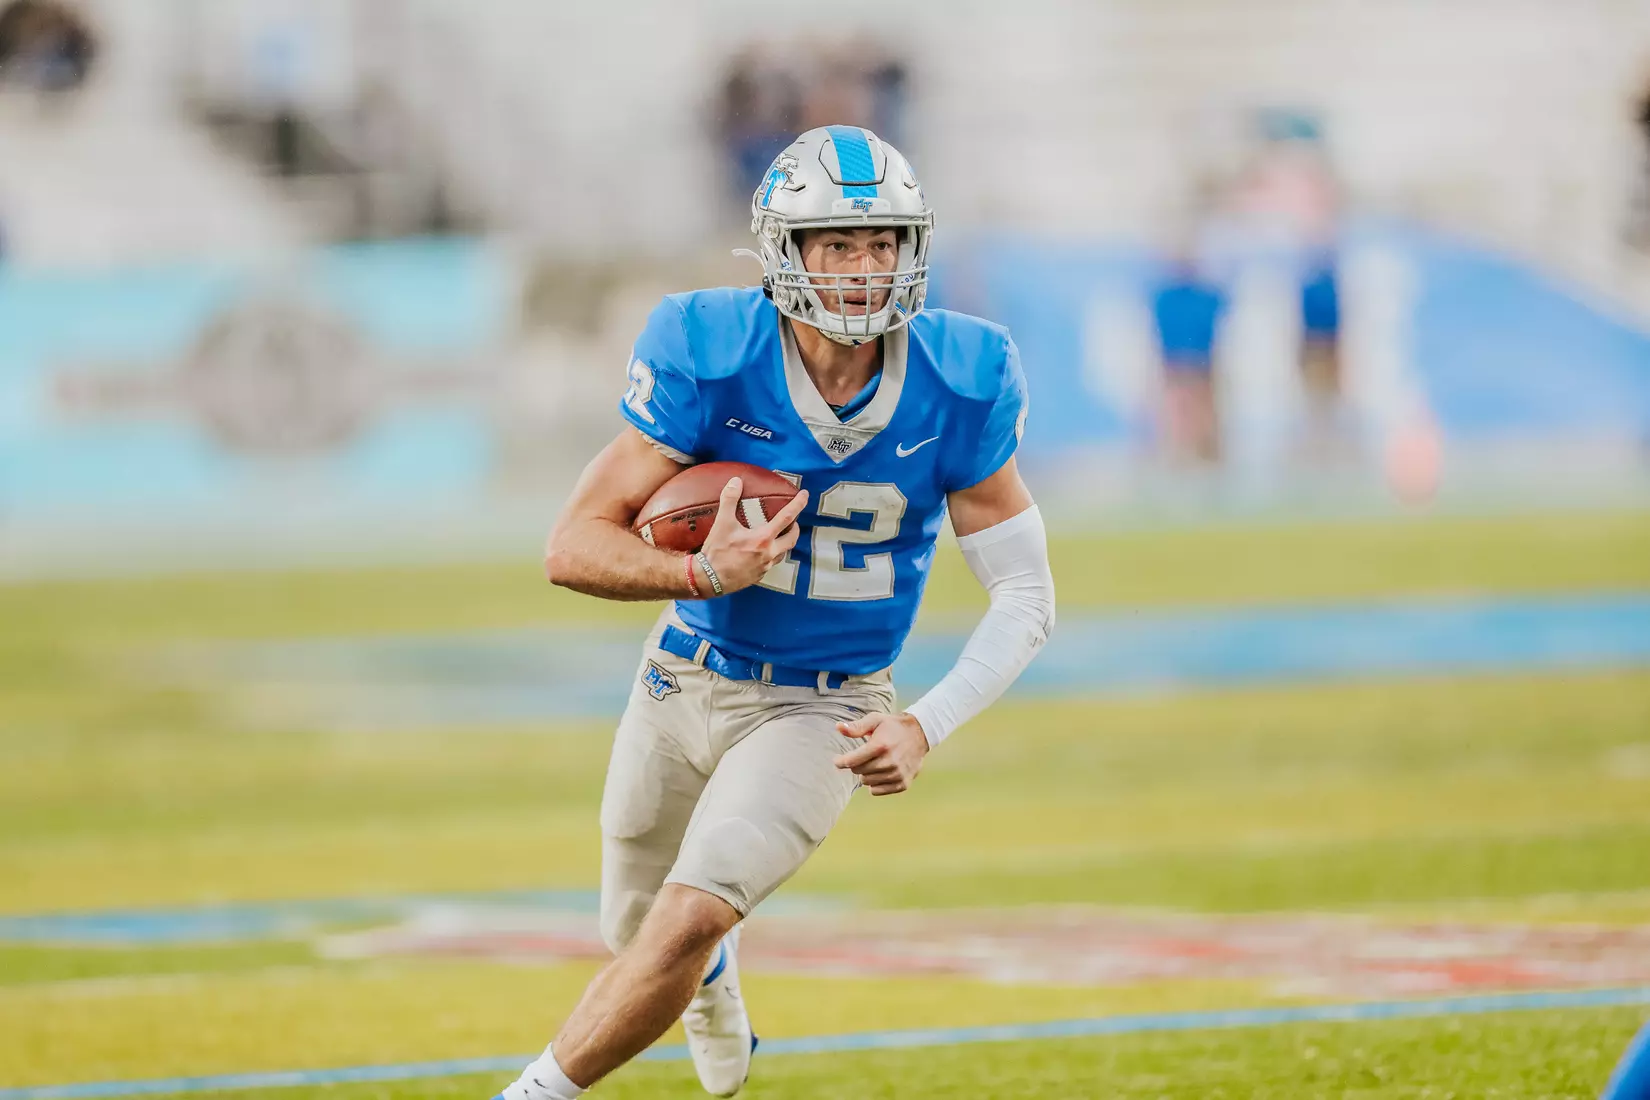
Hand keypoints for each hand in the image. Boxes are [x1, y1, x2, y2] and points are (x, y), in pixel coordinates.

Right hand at [698, 476, 808, 594]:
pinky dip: (772, 554)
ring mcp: (765, 567)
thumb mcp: (722, 523)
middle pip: (792, 539)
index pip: (786, 518)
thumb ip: (730, 500)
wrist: (709, 579)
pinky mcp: (758, 576)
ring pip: (783, 553)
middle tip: (792, 521)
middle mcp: (769, 553)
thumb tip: (736, 481)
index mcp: (763, 539)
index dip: (798, 505)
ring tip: (779, 535)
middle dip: (795, 528)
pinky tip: (763, 551)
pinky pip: (771, 563)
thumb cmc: (717, 552)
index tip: (805, 495)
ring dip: (784, 542)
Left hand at [833, 712, 928, 795]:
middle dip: (857, 764)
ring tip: (875, 763)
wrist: (920, 734)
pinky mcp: (902, 784)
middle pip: (858, 772)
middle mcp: (889, 762)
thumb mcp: (875, 720)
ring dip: (866, 773)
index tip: (837, 761)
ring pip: (866, 782)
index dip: (841, 762)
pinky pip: (877, 791)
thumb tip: (838, 727)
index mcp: (880, 746)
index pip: (852, 761)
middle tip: (864, 756)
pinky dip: (875, 783)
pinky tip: (881, 772)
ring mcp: (897, 775)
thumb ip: (856, 727)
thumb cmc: (893, 727)